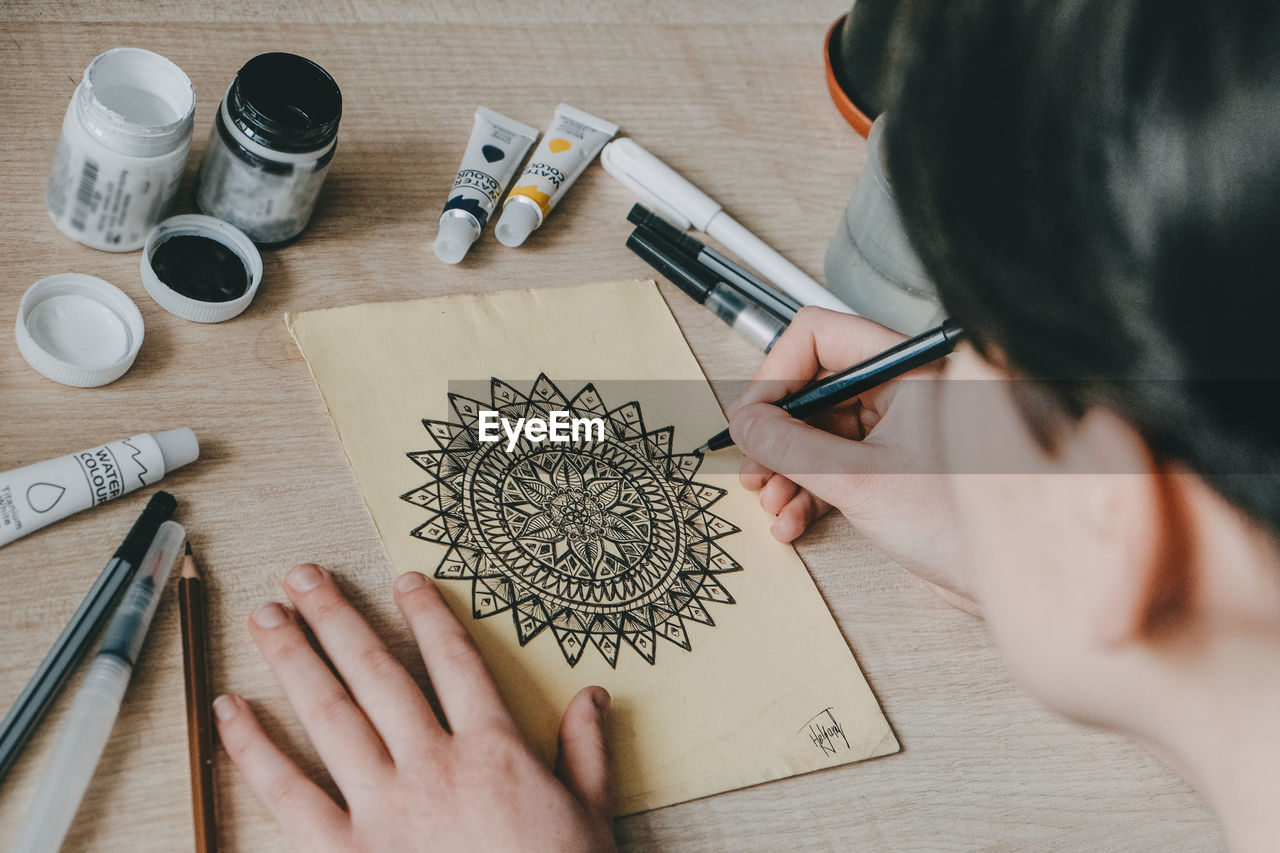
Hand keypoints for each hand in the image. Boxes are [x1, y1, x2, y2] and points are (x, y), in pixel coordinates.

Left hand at [214, 564, 615, 851]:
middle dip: (336, 618)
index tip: (403, 580)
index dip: (427, 615)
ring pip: (331, 716)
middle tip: (303, 577)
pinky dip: (256, 750)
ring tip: (267, 617)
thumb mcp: (592, 815)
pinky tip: (232, 712)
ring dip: (295, 660)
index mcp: (494, 750)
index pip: (454, 661)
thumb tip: (593, 697)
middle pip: (377, 673)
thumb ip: (586, 751)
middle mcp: (433, 765)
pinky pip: (291, 795)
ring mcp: (385, 809)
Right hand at [729, 307, 976, 611]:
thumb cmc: (960, 526)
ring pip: (816, 430)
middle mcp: (900, 390)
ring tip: (772, 500)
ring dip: (785, 467)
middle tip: (754, 462)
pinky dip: (806, 488)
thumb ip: (791, 448)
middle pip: (812, 386)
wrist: (1000, 583)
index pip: (820, 335)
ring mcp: (894, 428)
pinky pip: (831, 462)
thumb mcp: (857, 482)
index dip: (777, 372)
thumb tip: (747, 423)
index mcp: (906, 370)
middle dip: (775, 431)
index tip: (754, 414)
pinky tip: (793, 518)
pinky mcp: (889, 464)